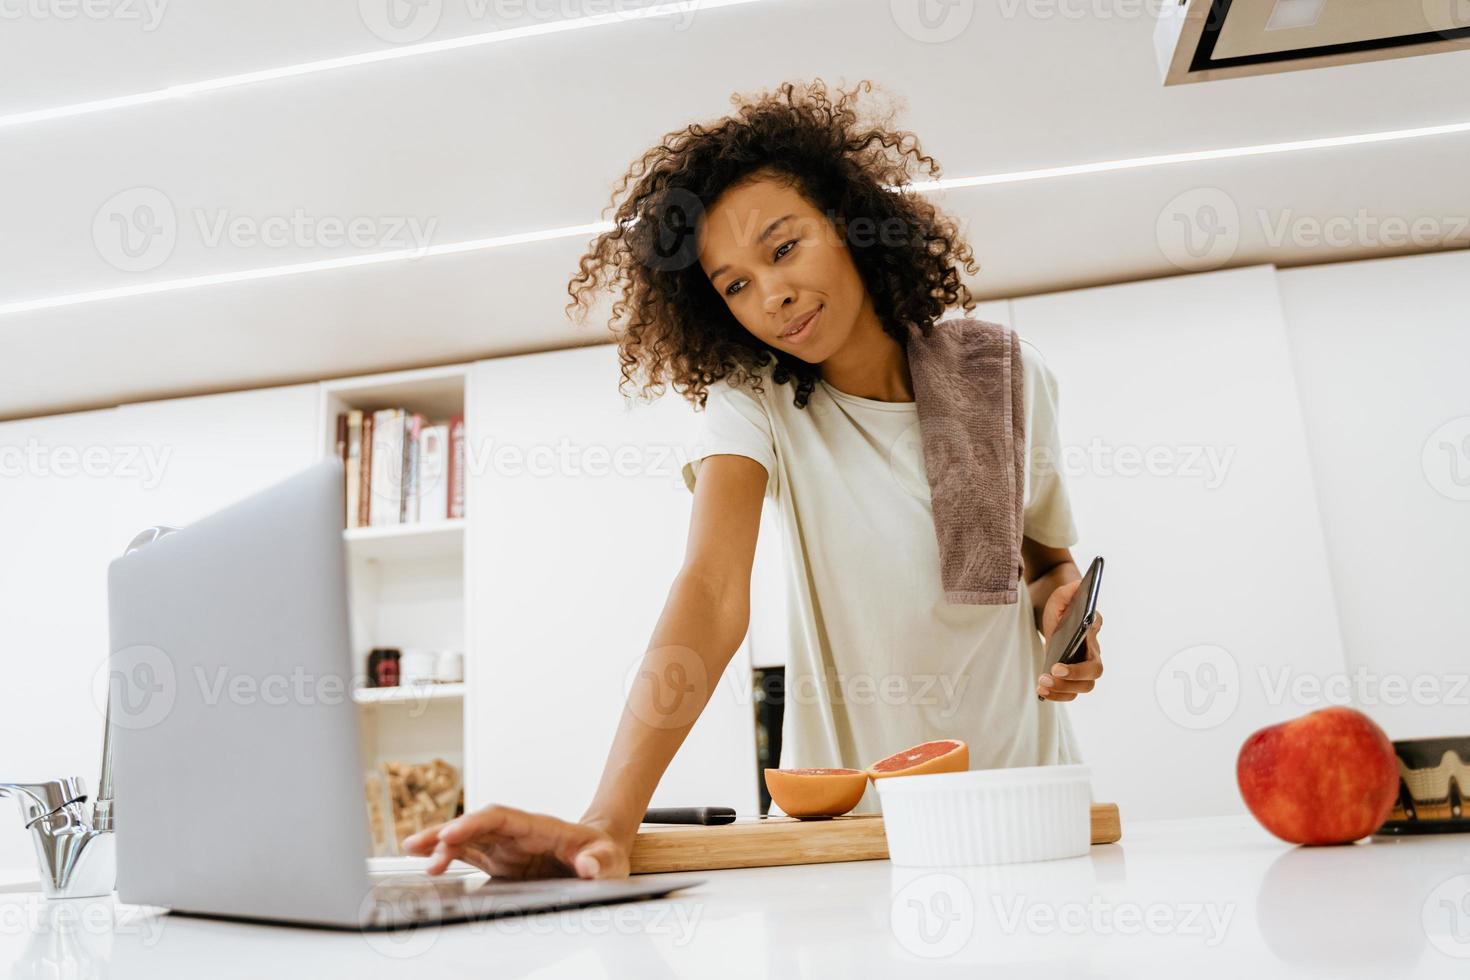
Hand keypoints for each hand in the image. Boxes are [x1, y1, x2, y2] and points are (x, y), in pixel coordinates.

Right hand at [400, 804, 631, 879]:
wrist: (601, 856)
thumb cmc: (604, 854)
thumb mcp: (610, 860)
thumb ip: (600, 862)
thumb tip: (588, 866)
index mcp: (539, 827)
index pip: (501, 818)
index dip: (475, 824)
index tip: (452, 835)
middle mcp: (517, 833)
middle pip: (476, 825)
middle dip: (448, 834)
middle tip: (420, 849)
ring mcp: (507, 846)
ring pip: (467, 838)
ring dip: (440, 843)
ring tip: (411, 850)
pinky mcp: (501, 860)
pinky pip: (469, 853)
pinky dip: (447, 855)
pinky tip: (426, 860)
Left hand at [1037, 579, 1103, 701]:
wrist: (1060, 613)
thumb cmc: (1063, 604)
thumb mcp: (1062, 595)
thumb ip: (1068, 591)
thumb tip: (1075, 586)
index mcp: (1092, 634)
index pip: (1093, 655)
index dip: (1077, 667)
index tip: (1055, 667)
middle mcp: (1092, 652)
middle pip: (1092, 675)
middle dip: (1070, 681)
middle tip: (1047, 676)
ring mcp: (1084, 665)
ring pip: (1084, 687)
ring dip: (1062, 691)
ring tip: (1041, 685)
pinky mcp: (1073, 675)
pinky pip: (1072, 692)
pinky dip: (1058, 695)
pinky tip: (1041, 691)